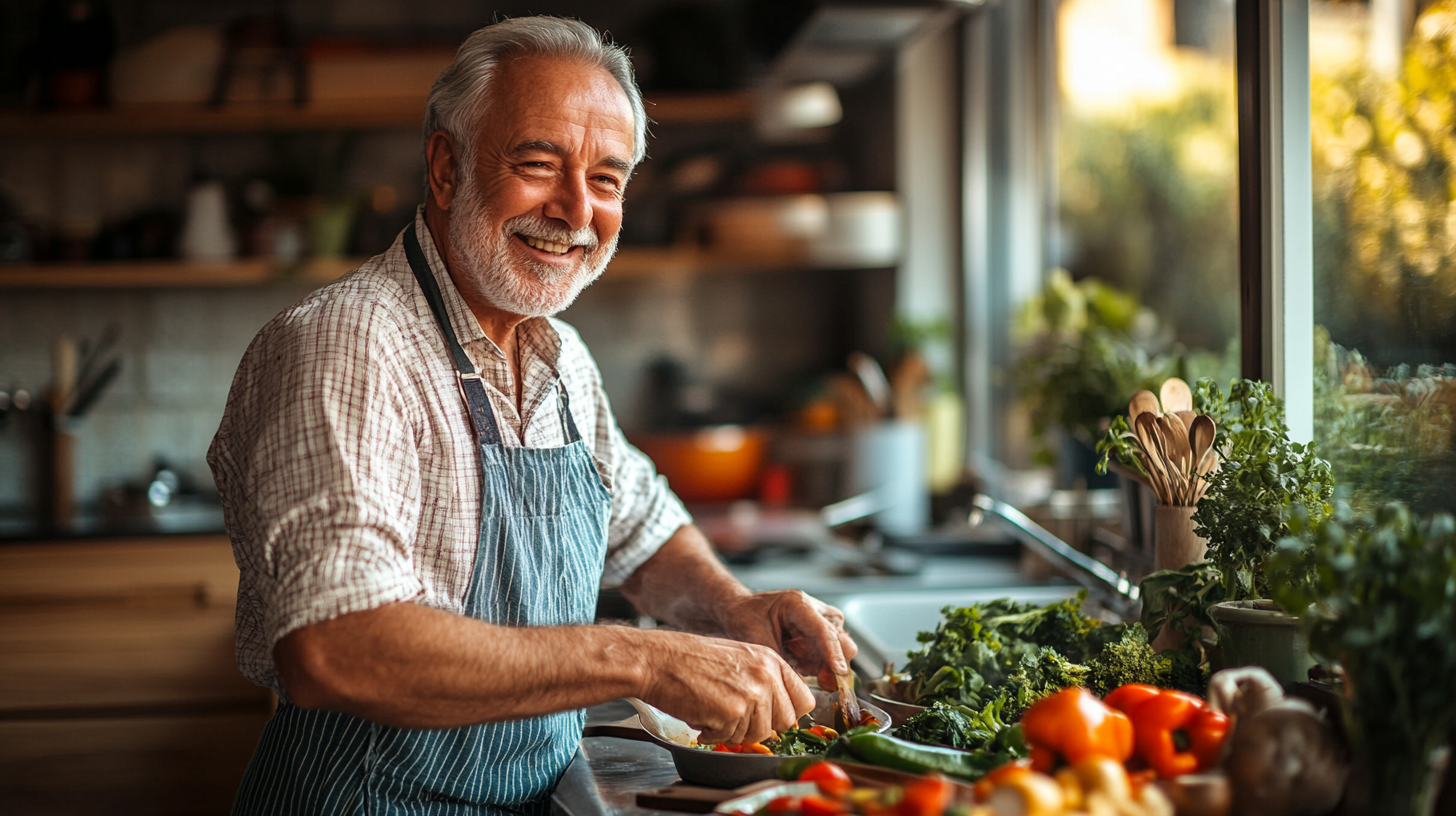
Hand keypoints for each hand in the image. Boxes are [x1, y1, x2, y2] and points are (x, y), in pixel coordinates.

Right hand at [639, 629, 815, 744]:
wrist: (657, 660)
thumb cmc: (690, 660)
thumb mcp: (739, 658)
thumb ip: (764, 680)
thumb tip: (781, 712)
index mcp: (771, 659)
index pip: (804, 699)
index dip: (787, 712)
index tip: (772, 716)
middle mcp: (766, 675)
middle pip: (785, 722)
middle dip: (761, 725)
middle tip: (735, 716)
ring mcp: (751, 694)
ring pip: (759, 734)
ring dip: (735, 730)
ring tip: (713, 711)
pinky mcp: (732, 712)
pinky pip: (732, 738)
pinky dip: (714, 734)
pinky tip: (701, 715)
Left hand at [718, 590, 859, 692]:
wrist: (741, 609)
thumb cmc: (745, 619)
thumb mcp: (757, 640)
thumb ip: (781, 663)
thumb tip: (801, 688)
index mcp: (799, 605)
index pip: (824, 631)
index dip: (833, 654)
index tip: (838, 674)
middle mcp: (817, 610)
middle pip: (843, 641)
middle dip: (833, 665)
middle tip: (817, 679)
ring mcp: (823, 621)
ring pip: (841, 651)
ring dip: (823, 665)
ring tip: (795, 661)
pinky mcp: (824, 632)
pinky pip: (831, 656)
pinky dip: (818, 664)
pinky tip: (797, 658)